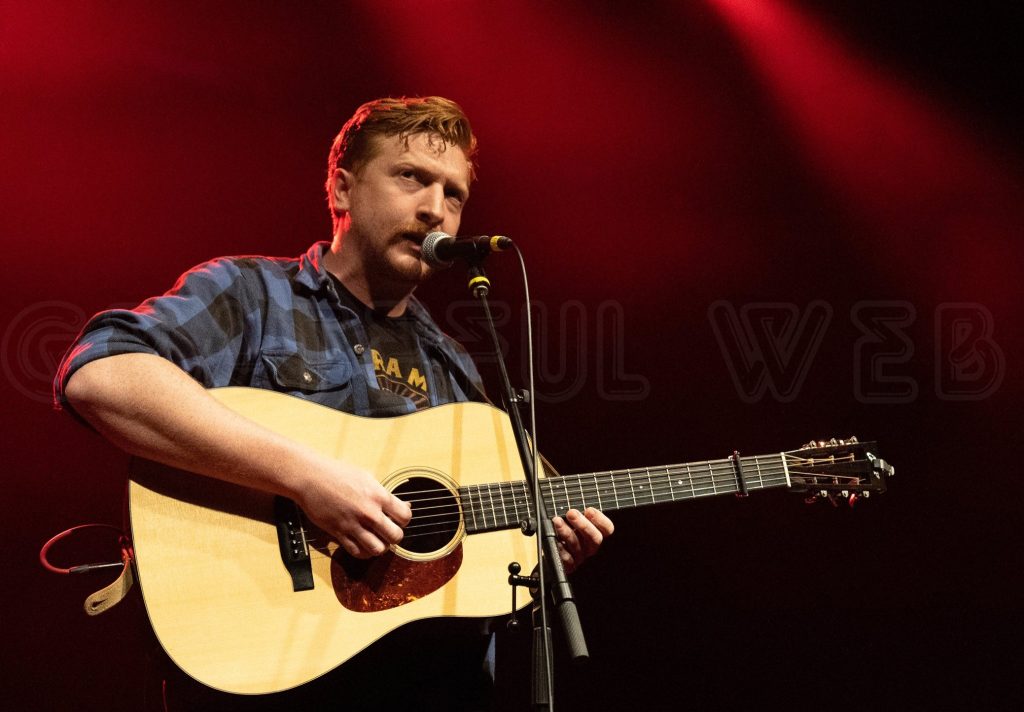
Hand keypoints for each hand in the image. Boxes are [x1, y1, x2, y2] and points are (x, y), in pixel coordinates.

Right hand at [296, 460, 411, 558]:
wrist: (310, 477)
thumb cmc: (337, 473)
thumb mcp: (367, 477)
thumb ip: (385, 494)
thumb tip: (404, 506)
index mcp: (378, 495)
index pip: (405, 517)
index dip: (404, 520)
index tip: (397, 519)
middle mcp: (368, 512)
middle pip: (395, 536)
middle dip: (394, 536)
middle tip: (388, 532)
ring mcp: (353, 524)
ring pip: (378, 549)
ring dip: (380, 547)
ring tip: (376, 540)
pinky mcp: (338, 533)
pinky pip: (357, 552)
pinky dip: (363, 552)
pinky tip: (363, 544)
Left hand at [552, 507, 613, 572]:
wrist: (552, 555)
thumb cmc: (565, 532)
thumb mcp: (574, 522)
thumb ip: (577, 514)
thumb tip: (574, 504)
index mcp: (595, 534)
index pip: (607, 529)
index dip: (600, 520)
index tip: (589, 510)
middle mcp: (590, 547)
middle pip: (595, 538)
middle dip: (583, 525)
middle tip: (571, 513)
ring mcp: (580, 557)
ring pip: (577, 546)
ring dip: (567, 532)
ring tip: (557, 521)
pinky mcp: (568, 566)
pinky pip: (566, 558)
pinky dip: (560, 547)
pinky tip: (554, 539)